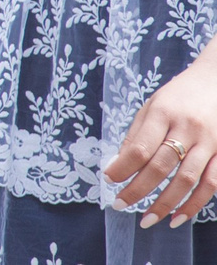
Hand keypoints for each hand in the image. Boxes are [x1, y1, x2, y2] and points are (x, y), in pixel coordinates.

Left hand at [103, 51, 216, 226]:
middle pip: (162, 166)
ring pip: (188, 180)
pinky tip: (179, 216)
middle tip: (120, 205)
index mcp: (162, 112)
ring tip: (149, 219)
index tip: (108, 180)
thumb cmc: (179, 96)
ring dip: (167, 204)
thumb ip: (137, 133)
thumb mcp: (152, 105)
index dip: (122, 167)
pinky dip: (195, 203)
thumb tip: (118, 164)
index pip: (139, 147)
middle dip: (138, 190)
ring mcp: (210, 142)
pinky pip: (212, 184)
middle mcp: (188, 128)